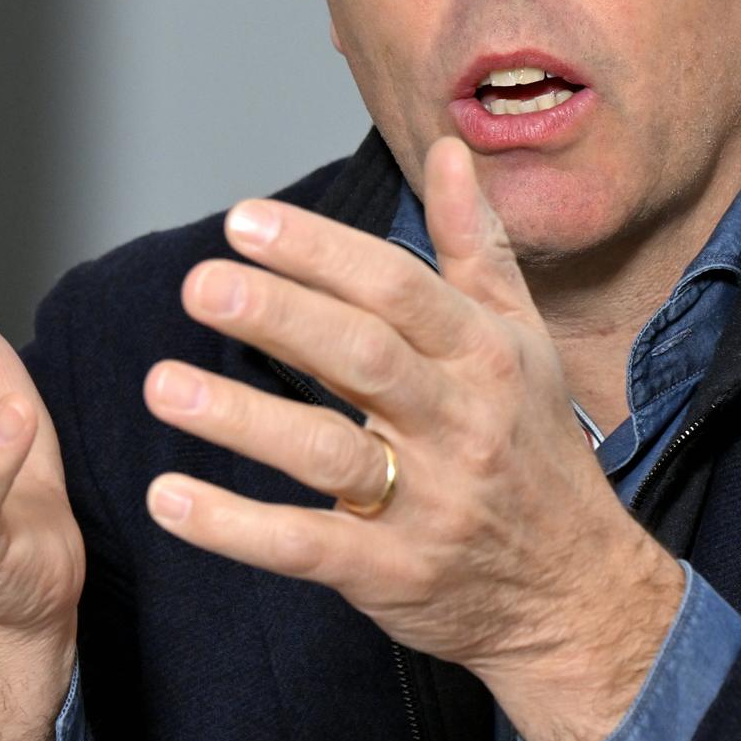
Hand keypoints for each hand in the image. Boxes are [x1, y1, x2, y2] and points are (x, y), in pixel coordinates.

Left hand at [141, 138, 683, 740]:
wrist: (577, 590)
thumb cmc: (536, 449)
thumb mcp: (523, 339)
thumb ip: (475, 244)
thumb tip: (450, 150)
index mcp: (485, 355)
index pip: (398, 287)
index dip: (321, 251)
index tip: (245, 221)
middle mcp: (460, 422)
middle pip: (364, 357)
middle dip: (281, 317)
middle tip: (201, 284)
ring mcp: (428, 502)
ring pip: (329, 452)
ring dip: (241, 419)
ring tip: (162, 386)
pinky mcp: (393, 574)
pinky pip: (308, 547)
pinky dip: (236, 527)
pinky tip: (169, 499)